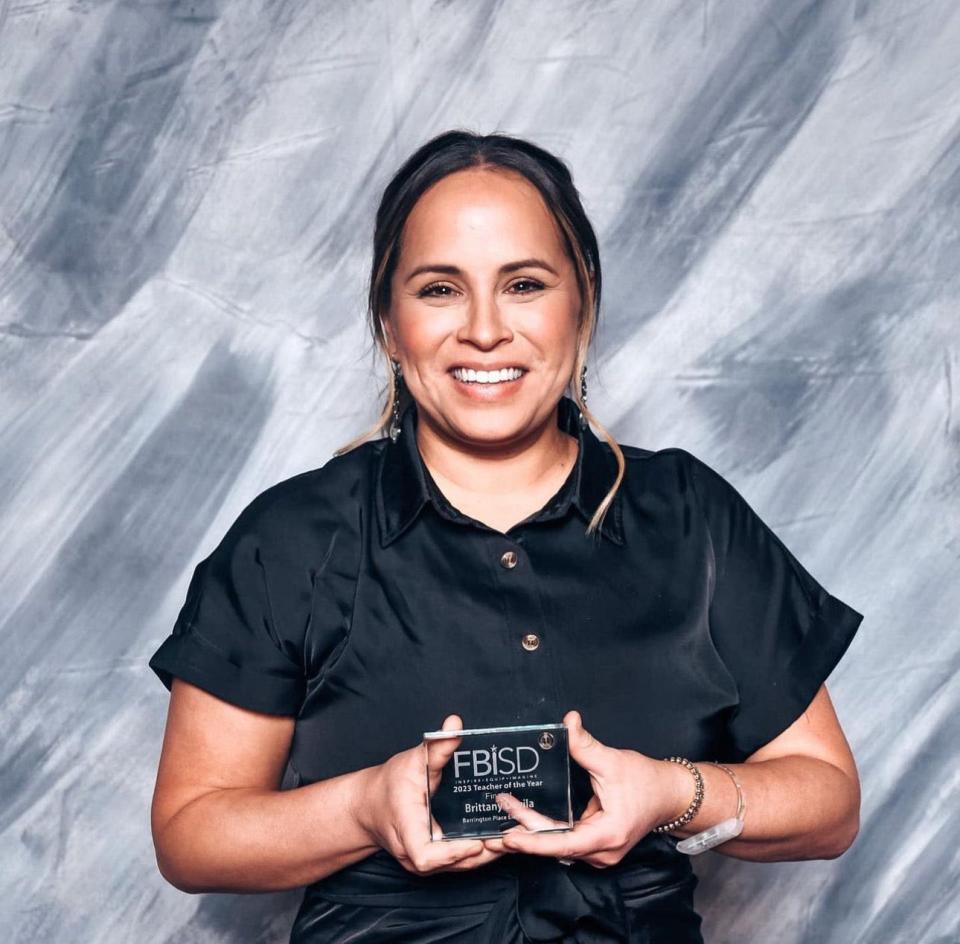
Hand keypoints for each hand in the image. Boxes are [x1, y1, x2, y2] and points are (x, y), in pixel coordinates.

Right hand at [354, 713, 506, 874]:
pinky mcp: (434, 860)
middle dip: (483, 853)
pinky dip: (479, 853)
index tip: (475, 842)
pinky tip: (500, 838)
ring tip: (514, 838)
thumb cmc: (390, 785)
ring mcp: (423, 861)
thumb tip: (454, 723)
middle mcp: (414, 853)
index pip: (425, 855)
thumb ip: (436, 746)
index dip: (452, 853)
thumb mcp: (411, 761)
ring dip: (486, 855)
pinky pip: (458, 862)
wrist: (370, 806)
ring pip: (459, 866)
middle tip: (513, 835)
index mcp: (407, 829)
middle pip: (452, 864)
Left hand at [482, 710, 679, 867]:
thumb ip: (585, 744)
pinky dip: (546, 834)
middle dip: (524, 838)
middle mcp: (602, 852)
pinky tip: (525, 826)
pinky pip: (567, 843)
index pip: (563, 843)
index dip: (534, 841)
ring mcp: (600, 853)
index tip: (509, 838)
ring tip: (501, 826)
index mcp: (607, 834)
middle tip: (492, 833)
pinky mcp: (597, 847)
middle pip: (556, 847)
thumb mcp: (613, 761)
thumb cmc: (647, 781)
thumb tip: (568, 721)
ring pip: (560, 847)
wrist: (670, 795)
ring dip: (533, 836)